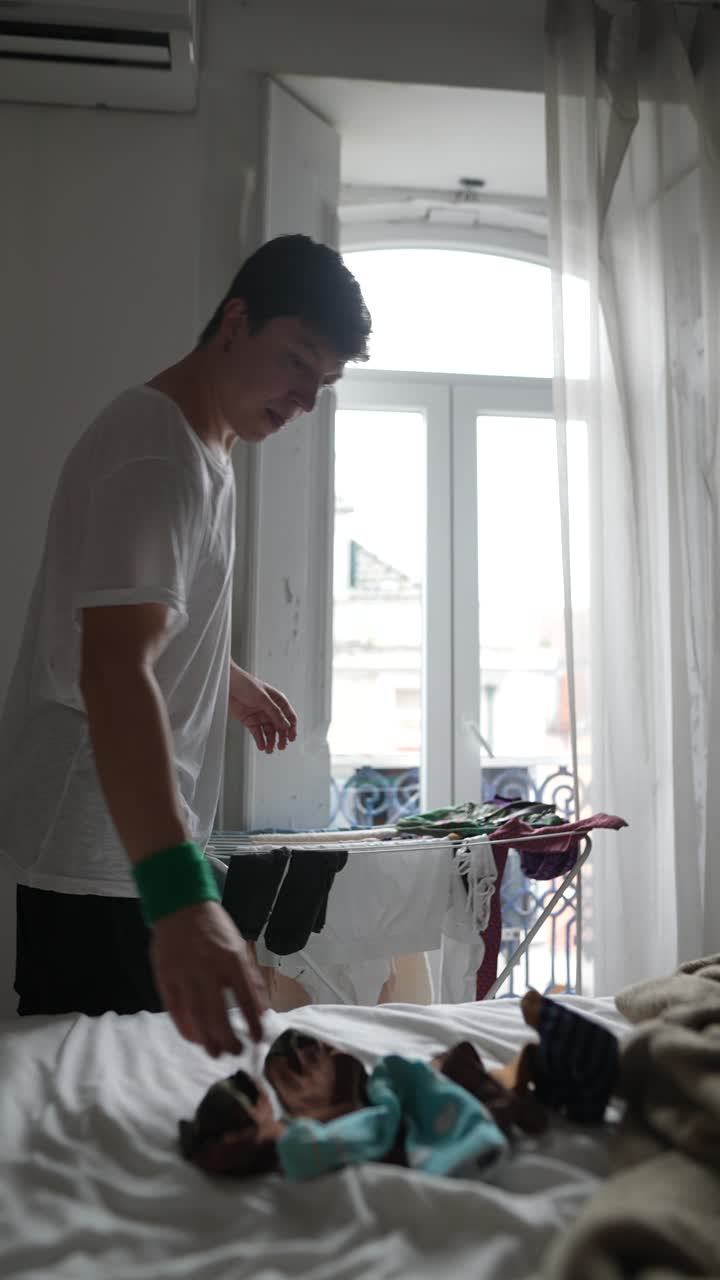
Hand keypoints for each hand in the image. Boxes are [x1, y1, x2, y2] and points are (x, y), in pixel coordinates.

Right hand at [150, 900, 267, 1056]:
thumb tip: (261, 1009)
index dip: (252, 1021)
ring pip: (194, 1015)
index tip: (257, 1038)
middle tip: (233, 1053)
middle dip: (226, 1038)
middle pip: (217, 1013)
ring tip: (214, 1052)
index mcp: (231, 959)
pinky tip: (193, 1037)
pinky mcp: (165, 977)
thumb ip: (249, 977)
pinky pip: (174, 1009)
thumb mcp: (239, 947)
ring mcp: (184, 974)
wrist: (181, 907)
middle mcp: (207, 968)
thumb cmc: (215, 929)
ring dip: (205, 1038)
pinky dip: (183, 1026)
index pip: (245, 997)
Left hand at [228, 664, 297, 753]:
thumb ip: (275, 712)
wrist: (227, 684)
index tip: (292, 738)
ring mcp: (260, 716)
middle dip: (282, 737)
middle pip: (280, 727)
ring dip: (271, 741)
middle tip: (281, 746)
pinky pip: (257, 733)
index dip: (292, 728)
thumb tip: (286, 725)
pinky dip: (260, 740)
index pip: (289, 716)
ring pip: (269, 732)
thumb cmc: (245, 684)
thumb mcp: (262, 698)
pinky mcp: (250, 721)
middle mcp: (270, 709)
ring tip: (269, 749)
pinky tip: (262, 746)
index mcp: (277, 701)